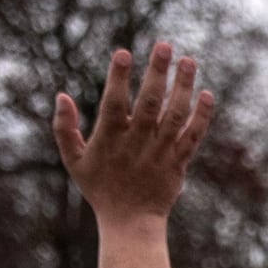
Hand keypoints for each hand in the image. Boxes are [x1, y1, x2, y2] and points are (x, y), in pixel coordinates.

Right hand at [53, 44, 216, 224]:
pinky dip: (201, 117)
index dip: (118, 77)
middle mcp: (136, 142)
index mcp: (110, 138)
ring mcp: (159, 152)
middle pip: (149, 102)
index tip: (123, 52)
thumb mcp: (73, 160)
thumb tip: (61, 95)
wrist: (129, 222)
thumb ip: (64, 128)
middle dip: (156, 72)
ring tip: (188, 61)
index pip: (114, 102)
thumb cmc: (100, 188)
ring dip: (183, 87)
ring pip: (174, 115)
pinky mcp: (178, 163)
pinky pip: (192, 137)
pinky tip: (206, 95)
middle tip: (164, 44)